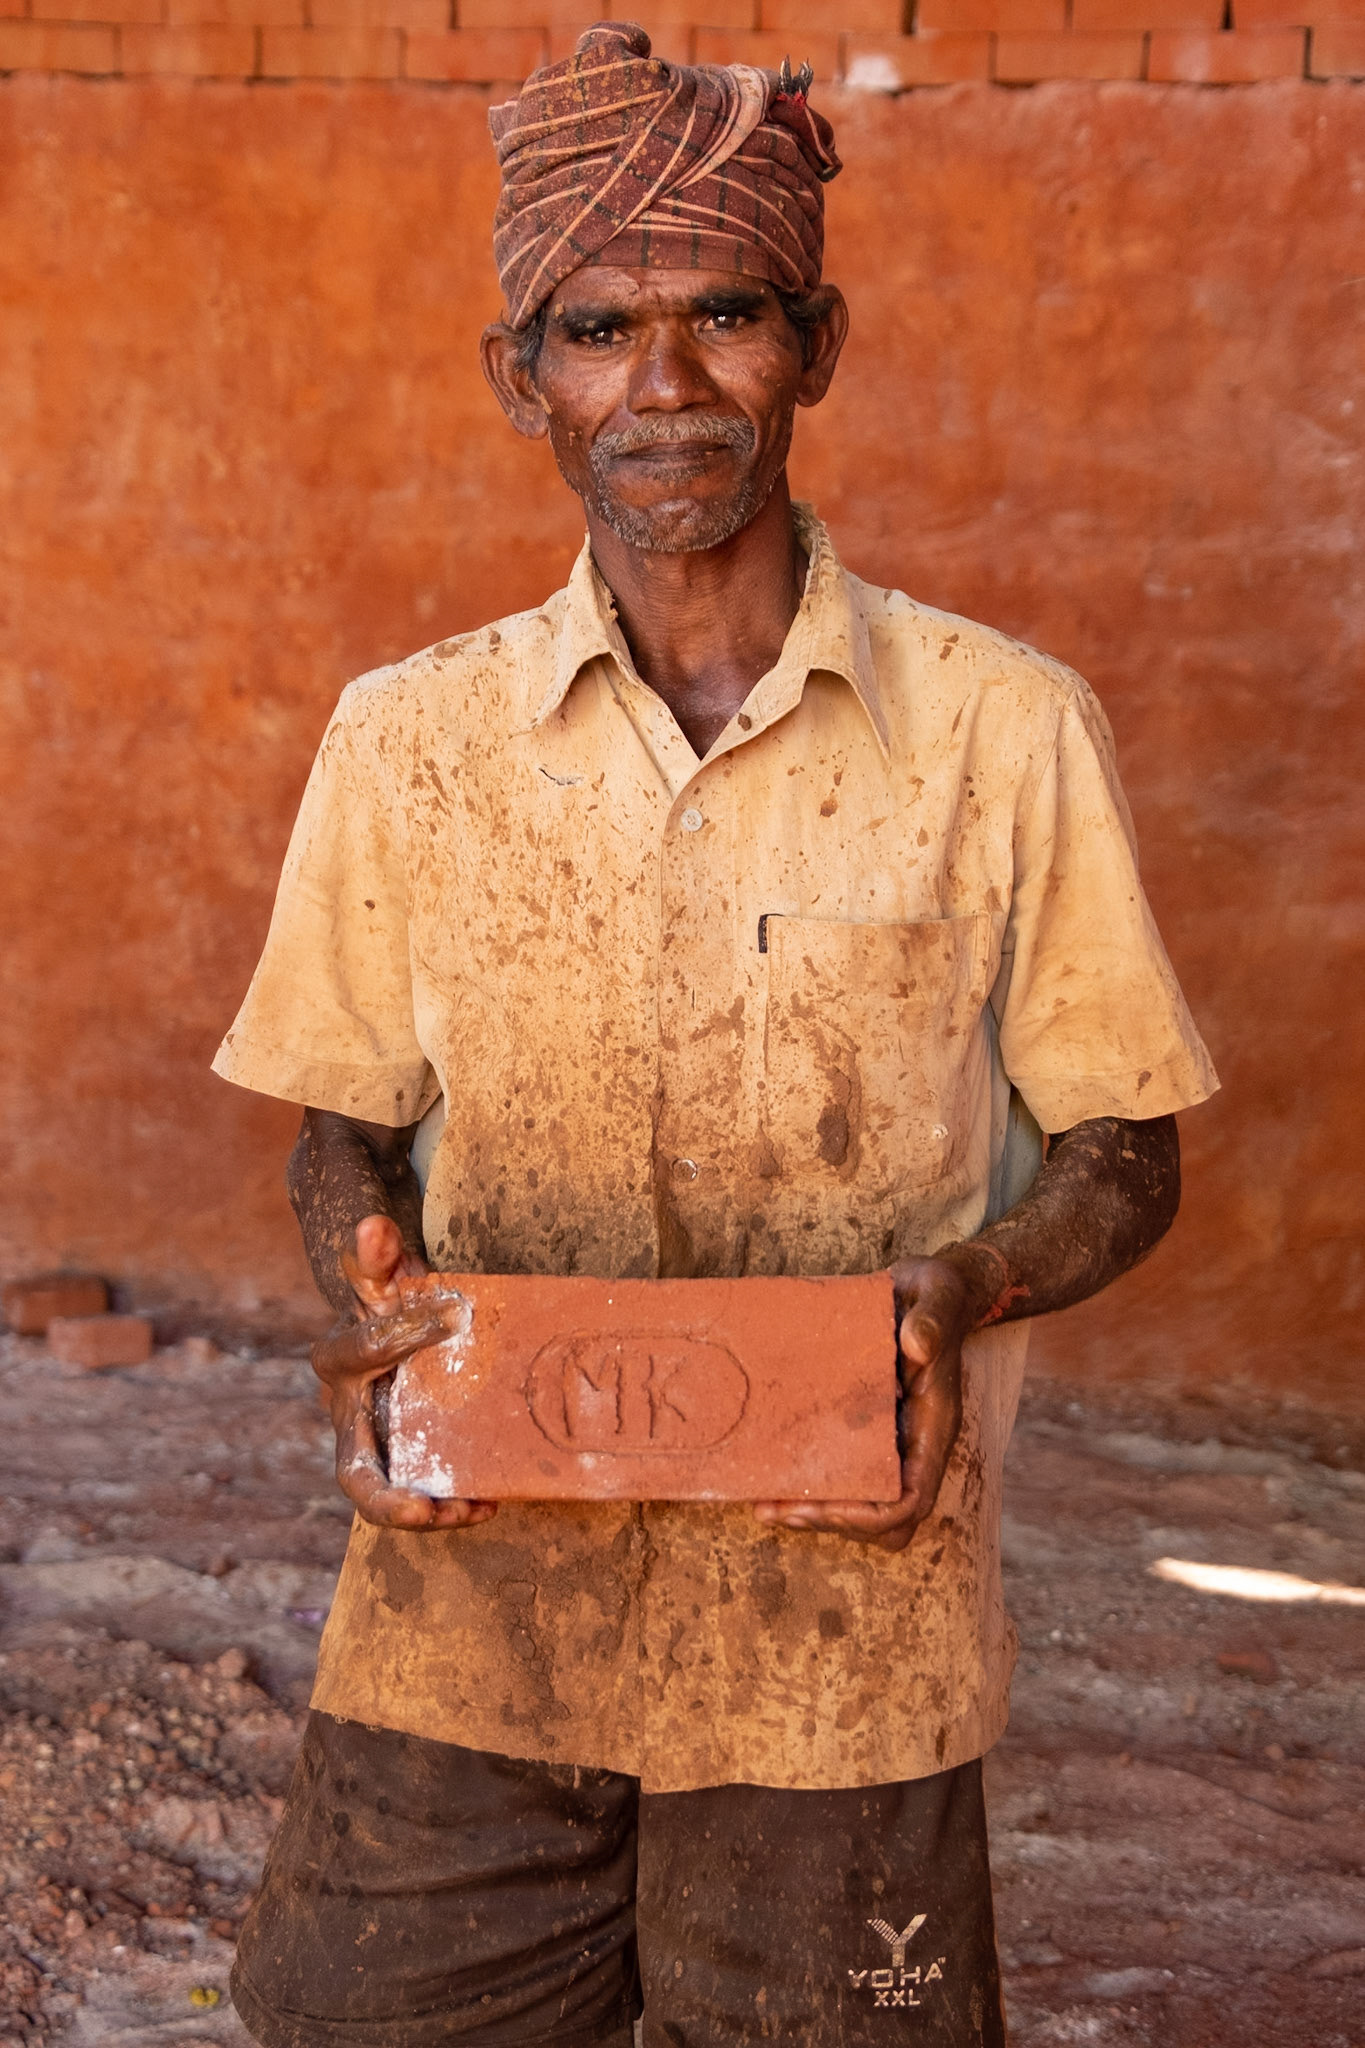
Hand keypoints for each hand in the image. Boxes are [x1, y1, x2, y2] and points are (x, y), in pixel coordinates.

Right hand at [313, 1214, 496, 1532]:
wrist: (383, 1320)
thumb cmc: (385, 1297)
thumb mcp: (381, 1273)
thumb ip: (375, 1254)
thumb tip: (374, 1226)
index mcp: (338, 1361)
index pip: (360, 1352)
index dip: (400, 1334)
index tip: (452, 1315)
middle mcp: (348, 1415)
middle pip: (353, 1473)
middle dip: (387, 1499)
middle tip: (423, 1512)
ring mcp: (377, 1442)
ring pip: (390, 1496)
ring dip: (431, 1509)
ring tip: (476, 1506)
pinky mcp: (407, 1455)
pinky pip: (424, 1488)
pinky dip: (454, 1498)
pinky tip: (493, 1495)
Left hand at [752, 1257, 972, 1553]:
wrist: (929, 1290)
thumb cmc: (938, 1294)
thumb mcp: (938, 1293)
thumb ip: (932, 1318)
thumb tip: (916, 1345)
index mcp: (933, 1426)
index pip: (910, 1500)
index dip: (868, 1515)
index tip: (824, 1503)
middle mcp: (913, 1444)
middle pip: (883, 1520)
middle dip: (832, 1520)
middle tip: (778, 1508)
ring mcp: (890, 1441)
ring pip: (861, 1505)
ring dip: (815, 1511)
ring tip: (764, 1503)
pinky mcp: (865, 1429)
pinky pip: (843, 1473)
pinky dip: (810, 1483)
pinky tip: (770, 1472)